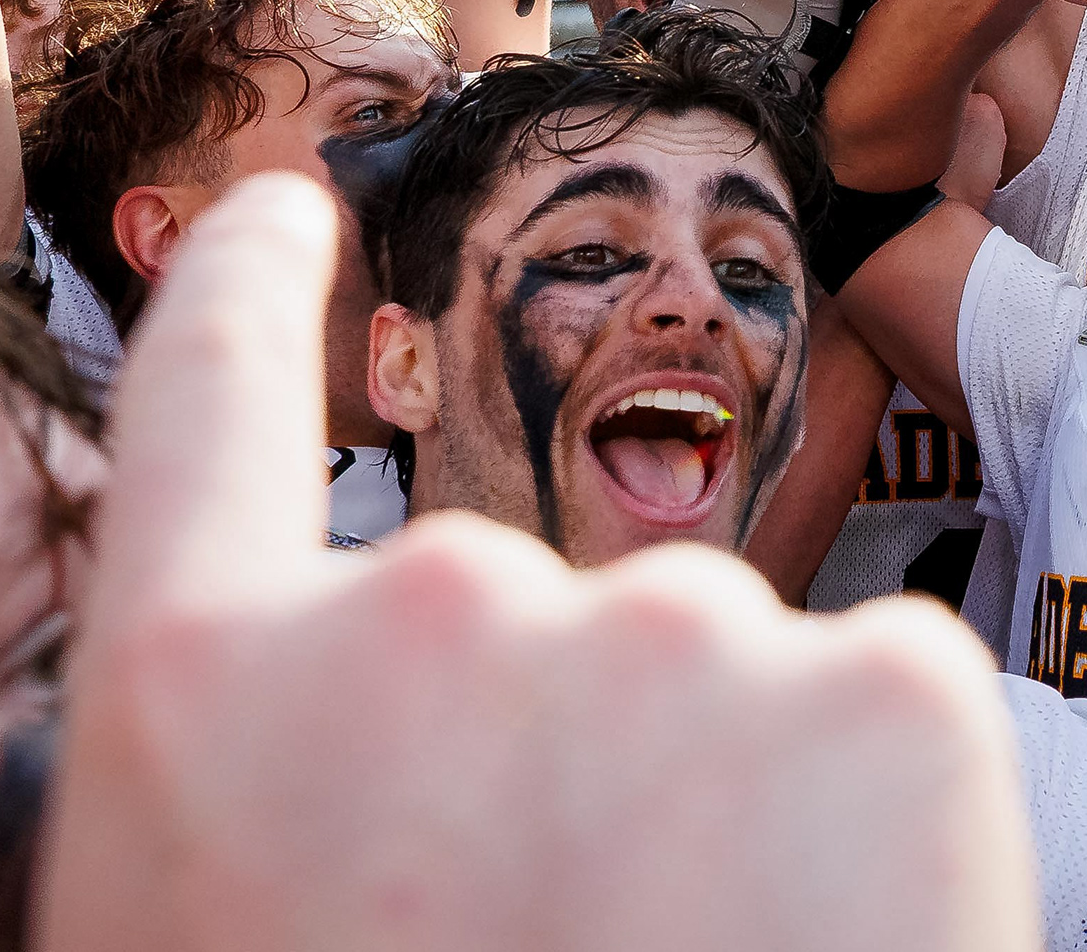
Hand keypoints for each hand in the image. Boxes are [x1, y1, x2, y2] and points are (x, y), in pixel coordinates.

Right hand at [34, 172, 1040, 951]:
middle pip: (513, 616)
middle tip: (553, 950)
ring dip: (712, 818)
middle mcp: (426, 606)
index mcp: (195, 693)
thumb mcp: (206, 936)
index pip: (209, 401)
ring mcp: (672, 629)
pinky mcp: (892, 687)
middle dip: (551, 764)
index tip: (289, 208)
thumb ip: (265, 790)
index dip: (254, 288)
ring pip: (706, 682)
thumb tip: (339, 759)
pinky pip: (870, 721)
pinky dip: (865, 840)